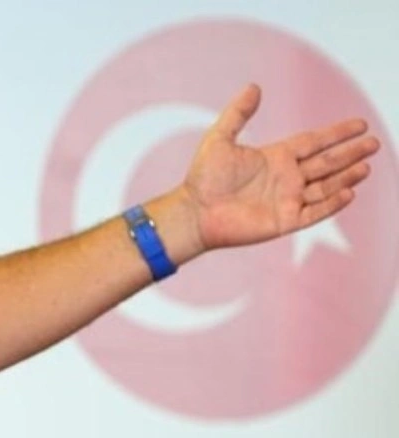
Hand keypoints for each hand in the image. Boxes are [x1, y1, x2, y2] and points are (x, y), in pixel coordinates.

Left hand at [181, 83, 379, 251]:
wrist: (193, 212)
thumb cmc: (203, 178)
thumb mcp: (219, 138)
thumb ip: (238, 113)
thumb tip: (254, 87)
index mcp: (275, 157)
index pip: (314, 142)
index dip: (336, 134)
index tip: (359, 125)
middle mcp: (286, 178)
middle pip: (326, 163)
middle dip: (350, 153)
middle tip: (374, 143)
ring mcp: (287, 199)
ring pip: (325, 186)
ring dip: (346, 176)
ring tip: (366, 165)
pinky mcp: (284, 221)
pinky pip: (314, 211)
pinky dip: (332, 203)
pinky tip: (349, 192)